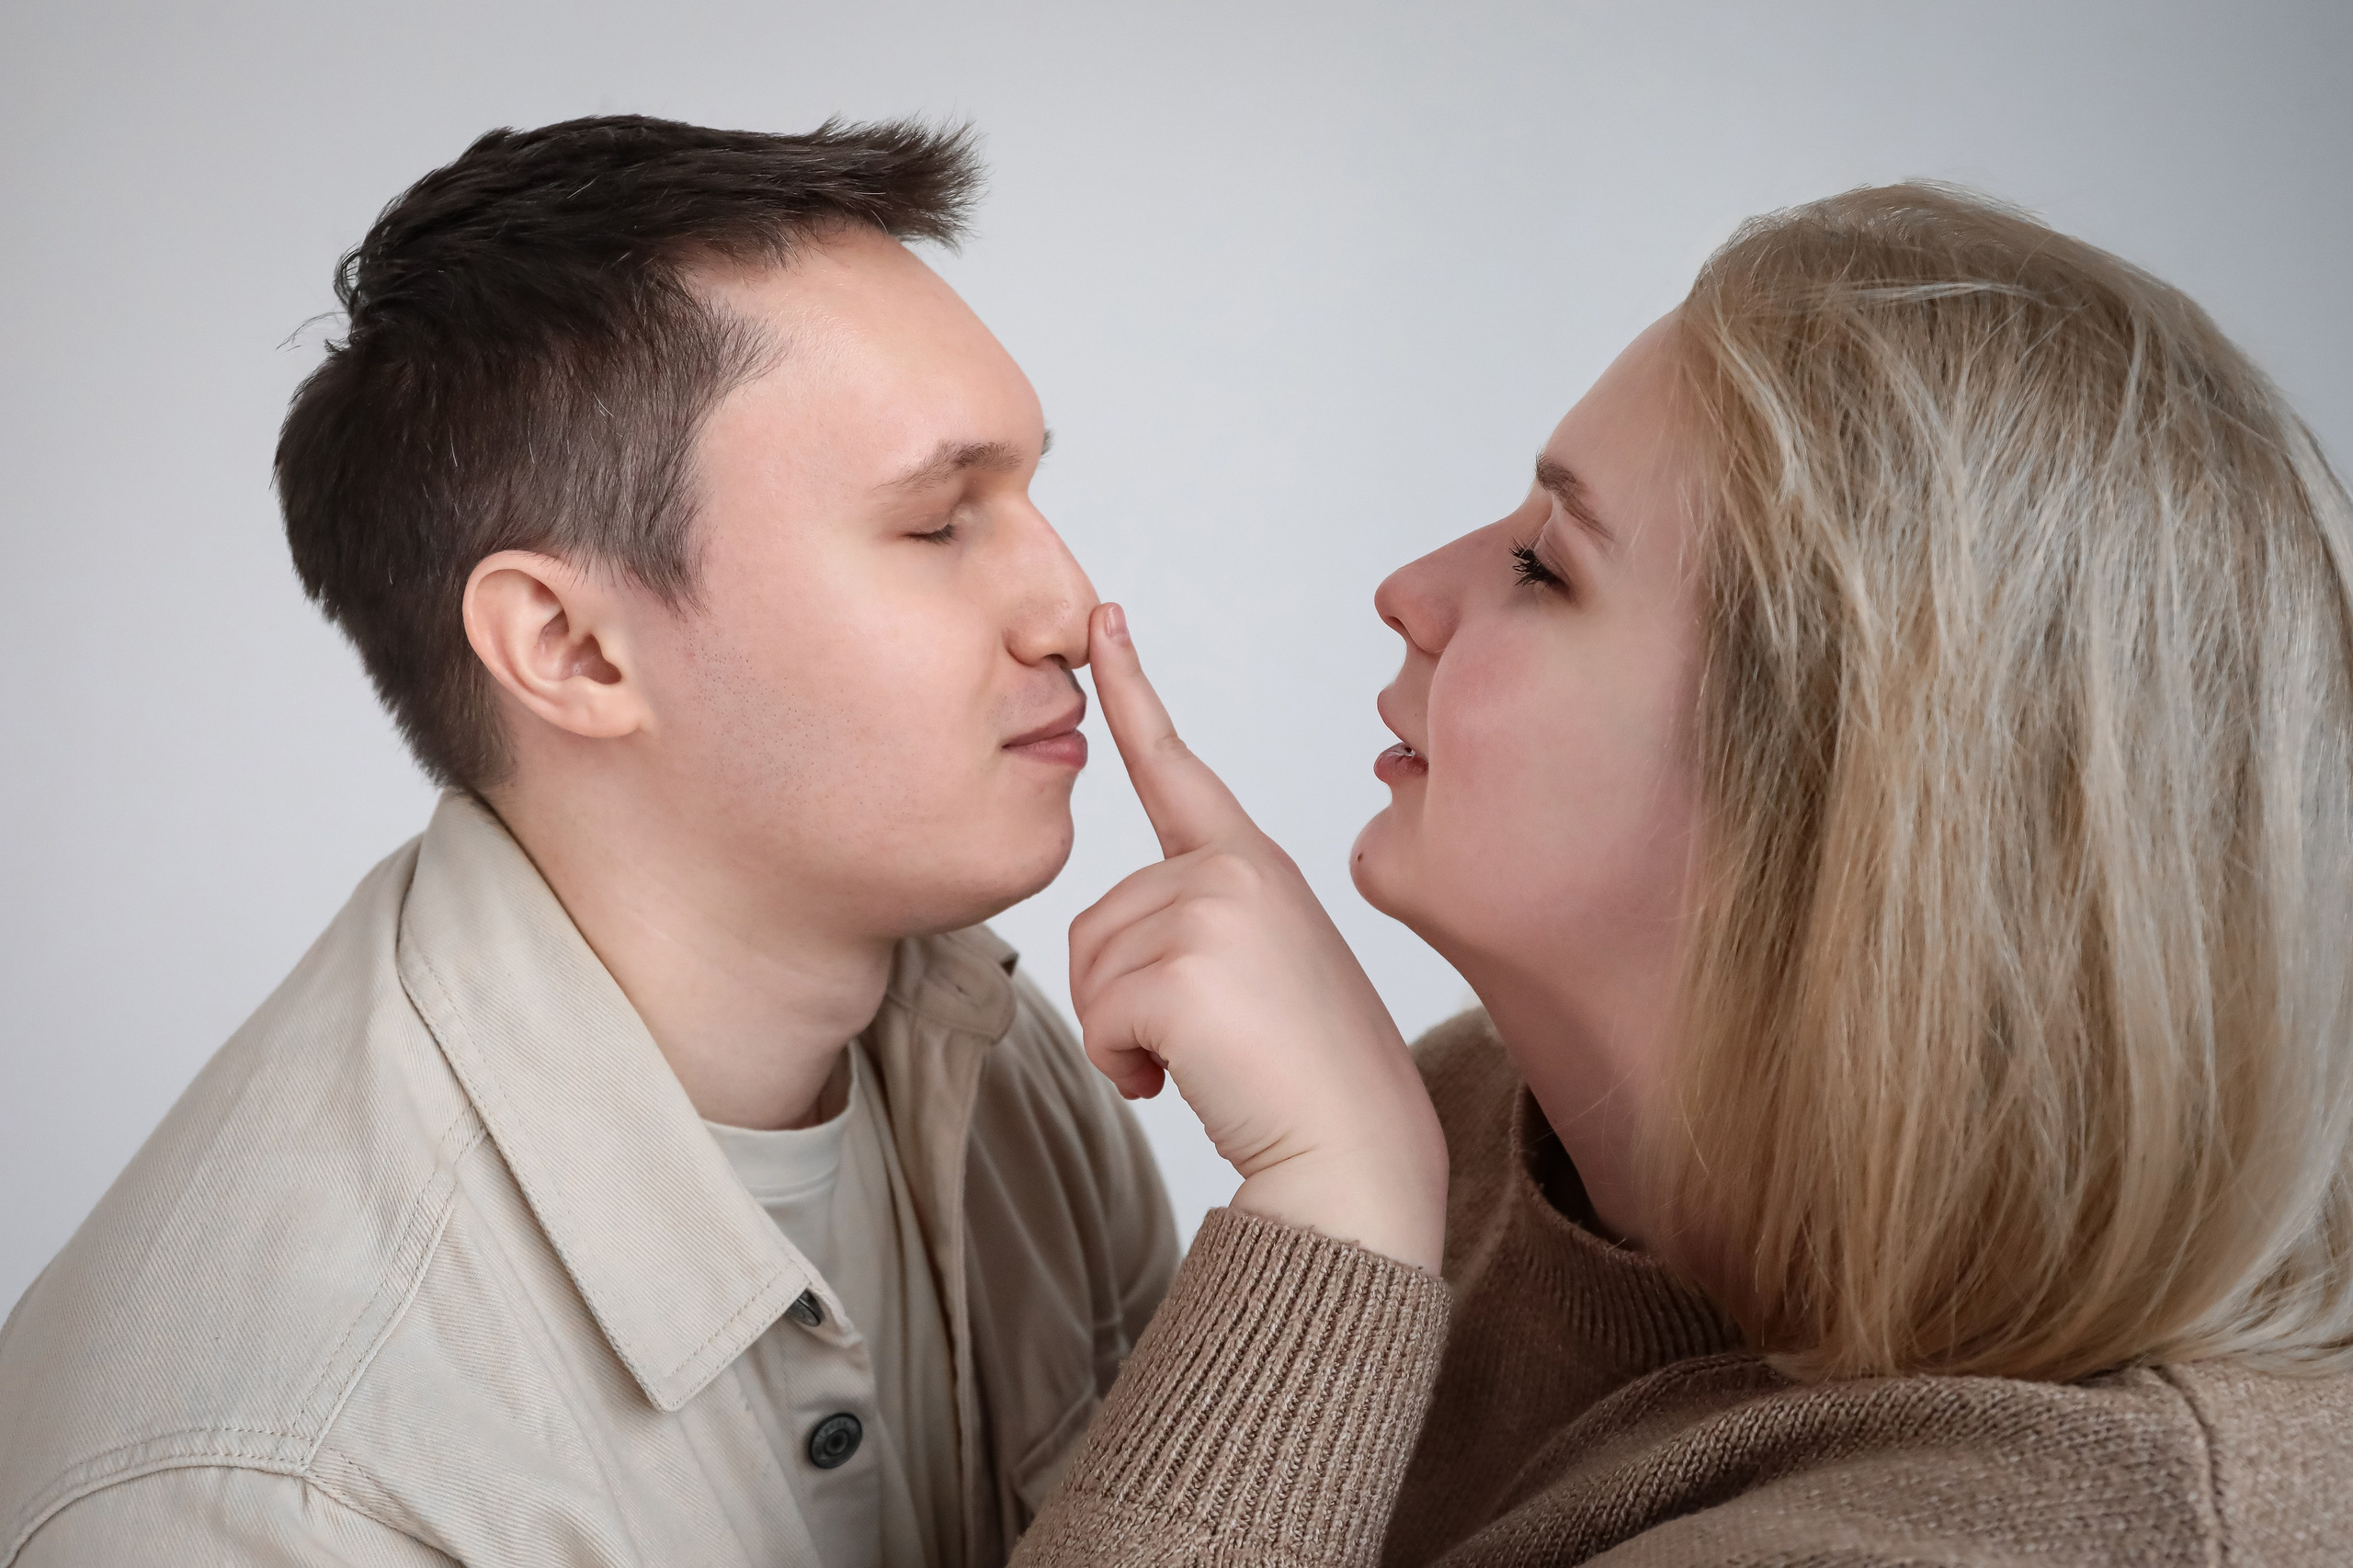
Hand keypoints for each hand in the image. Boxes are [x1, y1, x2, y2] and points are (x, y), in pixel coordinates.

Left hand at [1069, 603, 1447, 1271]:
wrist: (1356, 1155)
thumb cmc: (1309, 1076)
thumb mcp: (1266, 966)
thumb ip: (1203, 920)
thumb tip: (1132, 936)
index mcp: (1255, 863)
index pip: (1176, 766)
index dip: (1132, 690)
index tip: (1103, 622)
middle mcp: (1235, 871)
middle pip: (1097, 916)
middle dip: (1120, 994)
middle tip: (1202, 1039)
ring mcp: (1213, 914)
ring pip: (1089, 968)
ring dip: (1121, 1033)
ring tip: (1200, 1058)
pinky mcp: (1184, 970)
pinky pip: (1096, 1017)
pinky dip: (1122, 1066)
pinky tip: (1179, 1080)